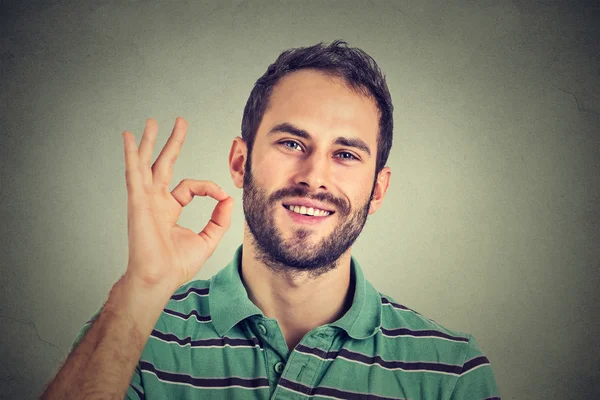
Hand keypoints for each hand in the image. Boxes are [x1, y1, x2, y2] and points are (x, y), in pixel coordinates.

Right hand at [121, 117, 232, 291]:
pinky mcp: (138, 201)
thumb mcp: (207, 239)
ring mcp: (145, 199)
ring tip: (151, 122)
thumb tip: (228, 199)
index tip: (222, 197)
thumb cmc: (177, 264)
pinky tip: (128, 137)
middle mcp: (156, 201)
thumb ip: (219, 219)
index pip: (190, 186)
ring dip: (148, 142)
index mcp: (170, 209)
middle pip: (164, 165)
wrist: (158, 278)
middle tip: (179, 122)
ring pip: (146, 163)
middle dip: (172, 143)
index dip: (209, 187)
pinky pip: (134, 172)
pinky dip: (130, 154)